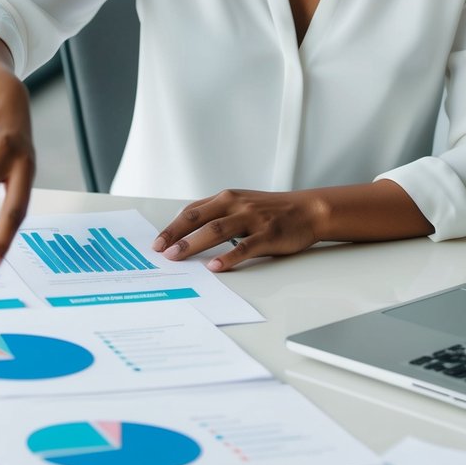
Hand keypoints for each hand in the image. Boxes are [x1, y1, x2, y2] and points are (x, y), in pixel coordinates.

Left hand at [152, 188, 327, 271]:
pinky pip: (244, 247)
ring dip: (194, 244)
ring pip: (217, 230)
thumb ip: (217, 213)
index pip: (192, 210)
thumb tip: (187, 230)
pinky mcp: (267, 234)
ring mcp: (252, 219)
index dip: (173, 226)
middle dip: (176, 235)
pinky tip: (215, 266)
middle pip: (199, 218)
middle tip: (160, 250)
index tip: (157, 242)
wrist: (308, 209)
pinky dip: (228, 257)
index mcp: (227, 198)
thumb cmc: (272, 210)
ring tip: (177, 256)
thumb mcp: (242, 203)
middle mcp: (237, 205)